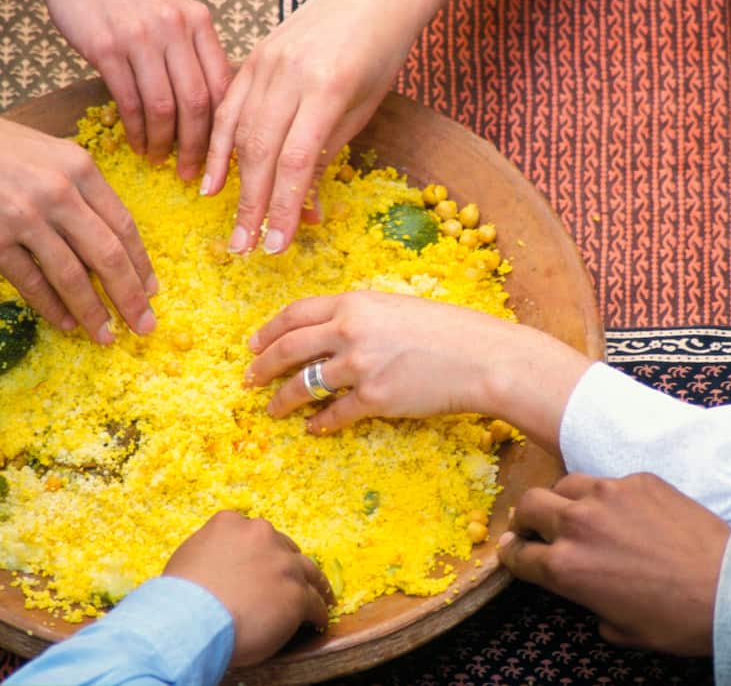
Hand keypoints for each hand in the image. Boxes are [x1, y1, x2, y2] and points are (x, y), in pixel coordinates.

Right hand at [0, 64, 157, 344]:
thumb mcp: (43, 151)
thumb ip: (75, 186)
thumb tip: (102, 231)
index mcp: (79, 166)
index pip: (123, 224)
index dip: (141, 263)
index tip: (151, 290)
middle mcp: (59, 191)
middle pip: (108, 255)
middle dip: (131, 296)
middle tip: (145, 326)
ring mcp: (25, 217)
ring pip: (73, 276)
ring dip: (94, 311)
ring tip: (106, 336)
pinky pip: (32, 282)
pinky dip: (53, 307)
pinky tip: (66, 323)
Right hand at [39, 0, 230, 172]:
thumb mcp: (174, 11)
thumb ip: (194, 51)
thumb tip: (212, 106)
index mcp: (199, 22)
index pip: (224, 85)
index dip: (225, 127)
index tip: (221, 155)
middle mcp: (176, 29)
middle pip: (198, 103)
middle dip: (196, 146)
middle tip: (191, 173)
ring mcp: (141, 38)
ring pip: (164, 107)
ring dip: (163, 142)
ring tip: (160, 159)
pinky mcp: (106, 48)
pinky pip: (129, 102)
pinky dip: (136, 130)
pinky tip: (137, 143)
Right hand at [162, 511, 333, 666]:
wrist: (189, 621)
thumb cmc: (179, 598)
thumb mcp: (188, 556)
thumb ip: (210, 550)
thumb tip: (215, 564)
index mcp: (231, 523)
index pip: (253, 532)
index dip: (259, 550)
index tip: (262, 562)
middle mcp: (261, 535)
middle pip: (284, 547)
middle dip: (286, 563)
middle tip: (288, 579)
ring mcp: (283, 564)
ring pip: (308, 571)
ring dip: (314, 584)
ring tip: (320, 595)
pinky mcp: (297, 594)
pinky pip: (315, 603)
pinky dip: (319, 613)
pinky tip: (318, 621)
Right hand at [203, 0, 434, 254]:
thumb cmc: (381, 54)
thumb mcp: (363, 107)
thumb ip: (327, 152)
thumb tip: (302, 207)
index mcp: (328, 88)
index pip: (297, 161)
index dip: (283, 206)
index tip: (276, 245)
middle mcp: (291, 73)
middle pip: (261, 150)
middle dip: (252, 204)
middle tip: (245, 247)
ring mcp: (267, 60)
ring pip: (238, 130)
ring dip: (232, 183)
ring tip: (231, 223)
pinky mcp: (254, 53)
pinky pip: (228, 105)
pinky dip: (217, 144)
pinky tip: (210, 177)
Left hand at [245, 291, 588, 448]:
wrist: (482, 357)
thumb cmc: (449, 330)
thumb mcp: (398, 308)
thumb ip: (361, 317)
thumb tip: (332, 333)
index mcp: (355, 302)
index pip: (296, 313)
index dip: (270, 330)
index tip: (254, 344)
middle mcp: (350, 331)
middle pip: (289, 348)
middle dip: (263, 366)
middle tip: (248, 379)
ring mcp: (360, 366)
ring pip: (304, 385)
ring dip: (283, 399)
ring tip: (273, 409)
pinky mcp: (374, 399)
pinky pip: (333, 415)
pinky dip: (319, 423)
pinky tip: (313, 428)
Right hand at [498, 473, 728, 656]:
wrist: (729, 590)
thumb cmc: (676, 619)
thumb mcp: (620, 628)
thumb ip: (589, 604)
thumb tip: (589, 595)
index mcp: (566, 567)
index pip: (518, 555)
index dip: (511, 555)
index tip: (513, 551)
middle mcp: (578, 523)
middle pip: (528, 505)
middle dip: (525, 518)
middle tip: (534, 526)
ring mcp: (608, 494)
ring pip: (564, 484)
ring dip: (562, 499)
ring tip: (577, 511)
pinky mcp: (639, 479)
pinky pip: (609, 481)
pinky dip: (608, 496)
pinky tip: (627, 511)